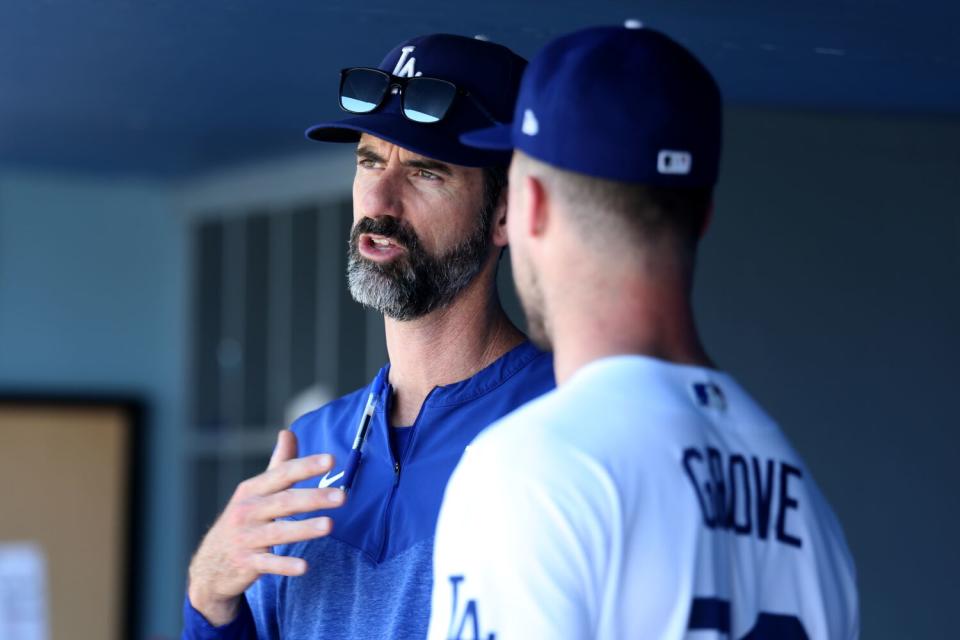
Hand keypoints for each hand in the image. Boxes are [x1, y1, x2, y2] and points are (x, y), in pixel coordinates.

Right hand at [187, 430, 344, 625]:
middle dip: (314, 497)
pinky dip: (285, 565)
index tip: (331, 460)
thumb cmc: (242, 520)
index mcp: (253, 489)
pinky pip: (268, 564)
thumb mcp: (254, 491)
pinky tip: (304, 567)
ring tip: (329, 525)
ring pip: (278, 532)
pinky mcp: (247, 563)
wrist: (210, 564)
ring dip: (304, 529)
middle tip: (342, 496)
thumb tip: (288, 432)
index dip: (306, 466)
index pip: (282, 474)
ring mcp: (246, 538)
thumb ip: (277, 464)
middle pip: (284, 502)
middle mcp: (248, 511)